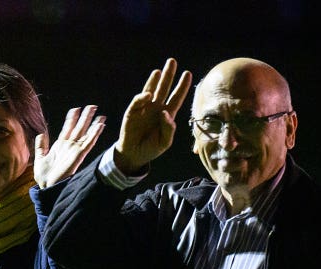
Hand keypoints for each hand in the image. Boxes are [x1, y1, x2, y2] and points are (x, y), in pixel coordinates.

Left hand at [34, 105, 105, 187]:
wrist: (46, 185)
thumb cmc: (44, 175)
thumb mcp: (40, 157)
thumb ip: (41, 145)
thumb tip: (41, 134)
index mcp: (60, 145)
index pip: (68, 128)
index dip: (72, 118)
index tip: (76, 109)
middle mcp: (70, 146)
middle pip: (79, 128)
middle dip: (85, 117)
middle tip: (92, 106)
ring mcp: (75, 150)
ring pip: (86, 134)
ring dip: (93, 124)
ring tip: (100, 115)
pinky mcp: (79, 155)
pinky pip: (88, 143)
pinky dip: (95, 134)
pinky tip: (100, 126)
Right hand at [115, 58, 191, 173]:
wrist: (134, 155)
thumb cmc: (151, 148)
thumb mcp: (165, 142)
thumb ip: (168, 129)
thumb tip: (165, 113)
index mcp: (167, 114)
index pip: (176, 97)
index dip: (182, 86)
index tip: (188, 74)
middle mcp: (156, 108)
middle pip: (164, 88)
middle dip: (168, 75)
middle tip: (172, 61)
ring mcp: (144, 109)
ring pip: (150, 90)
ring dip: (153, 80)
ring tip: (159, 71)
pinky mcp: (132, 112)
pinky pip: (138, 102)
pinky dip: (142, 97)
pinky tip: (148, 94)